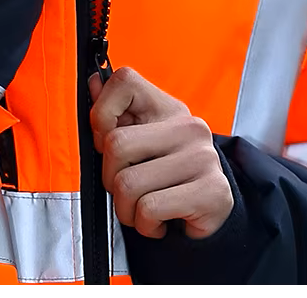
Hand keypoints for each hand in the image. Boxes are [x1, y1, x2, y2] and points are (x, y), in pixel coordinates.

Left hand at [89, 67, 233, 239]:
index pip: (124, 81)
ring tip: (143, 208)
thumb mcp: (140, 140)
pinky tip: (160, 221)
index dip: (102, 113)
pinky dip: (145, 225)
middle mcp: (189, 128)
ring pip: (128, 184)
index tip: (107, 141)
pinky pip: (149, 209)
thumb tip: (93, 82)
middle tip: (126, 189)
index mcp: (167, 108)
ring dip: (126, 209)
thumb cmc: (165, 175)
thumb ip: (114, 113)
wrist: (208, 213)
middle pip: (115, 144)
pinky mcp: (213, 192)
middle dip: (109, 177)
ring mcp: (203, 158)